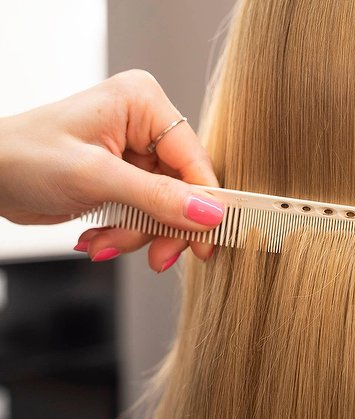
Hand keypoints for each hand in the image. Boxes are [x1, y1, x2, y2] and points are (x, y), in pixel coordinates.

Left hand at [0, 69, 223, 271]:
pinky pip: (146, 213)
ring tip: (105, 244)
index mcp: (143, 103)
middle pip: (183, 187)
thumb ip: (157, 197)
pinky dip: (126, 232)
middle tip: (159, 258)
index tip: (207, 241)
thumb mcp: (95, 177)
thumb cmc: (24, 158)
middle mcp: (145, 124)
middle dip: (165, 225)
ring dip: (139, 233)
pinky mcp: (125, 177)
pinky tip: (98, 238)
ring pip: (166, 206)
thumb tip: (210, 213)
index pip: (193, 158)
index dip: (204, 202)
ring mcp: (136, 152)